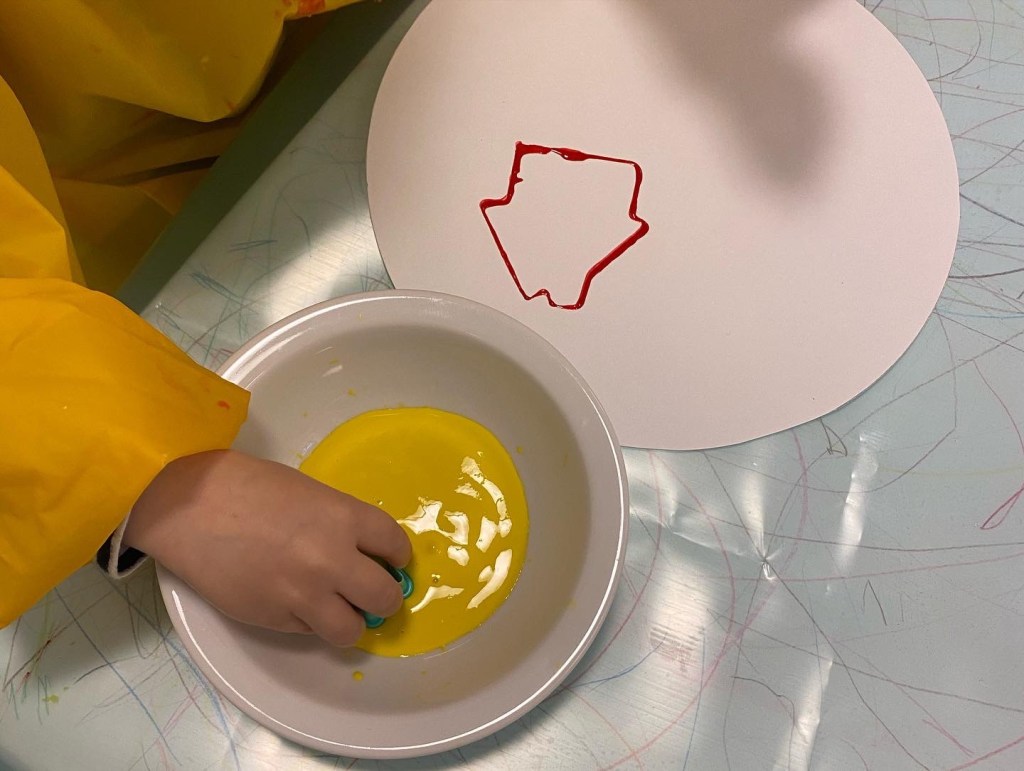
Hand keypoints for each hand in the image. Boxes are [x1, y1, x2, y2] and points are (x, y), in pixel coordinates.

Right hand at [124, 449, 411, 645]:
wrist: (188, 506)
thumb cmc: (246, 486)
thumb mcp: (307, 492)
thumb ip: (337, 521)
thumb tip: (358, 548)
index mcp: (344, 519)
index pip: (395, 546)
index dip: (398, 557)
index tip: (394, 562)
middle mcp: (332, 561)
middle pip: (385, 597)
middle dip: (385, 597)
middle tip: (374, 593)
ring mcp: (303, 594)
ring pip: (352, 630)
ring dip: (352, 621)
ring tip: (340, 610)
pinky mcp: (274, 619)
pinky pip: (309, 631)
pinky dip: (310, 622)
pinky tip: (296, 602)